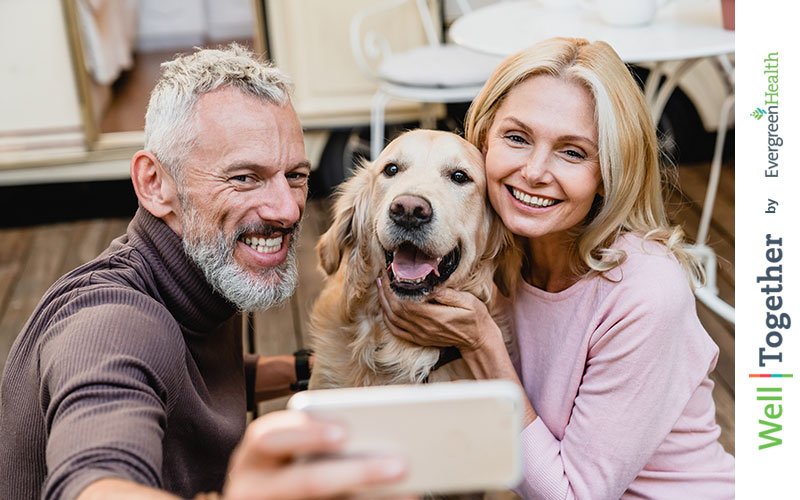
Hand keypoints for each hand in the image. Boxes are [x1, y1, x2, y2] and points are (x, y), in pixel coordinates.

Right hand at [224, 410, 413, 498]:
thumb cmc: (280, 470)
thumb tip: (381, 435)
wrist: (264, 499)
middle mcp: (254, 487)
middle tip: (401, 465)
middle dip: (356, 474)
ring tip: (409, 492)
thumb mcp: (284, 454)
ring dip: (369, 499)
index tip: (344, 432)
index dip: (307, 432)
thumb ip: (318, 442)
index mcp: (254, 456)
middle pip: (306, 482)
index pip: (269, 437)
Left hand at [376, 270, 496, 353]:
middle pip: (396, 310)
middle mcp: (425, 327)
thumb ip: (448, 293)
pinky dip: (387, 318)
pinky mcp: (419, 339)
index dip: (394, 289)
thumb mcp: (467, 300)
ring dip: (384, 303)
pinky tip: (385, 307)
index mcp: (436, 316)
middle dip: (386, 292)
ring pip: (393, 320)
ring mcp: (420, 335)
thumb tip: (430, 284)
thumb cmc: (475, 317)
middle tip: (382, 276)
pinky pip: (397, 330)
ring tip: (381, 287)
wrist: (478, 339)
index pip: (407, 303)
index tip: (391, 273)